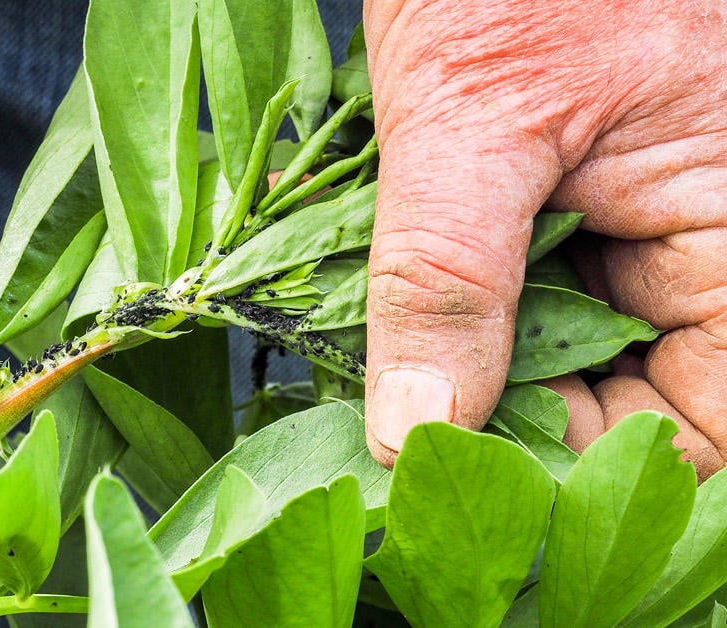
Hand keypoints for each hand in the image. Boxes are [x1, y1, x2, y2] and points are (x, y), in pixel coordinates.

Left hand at [362, 0, 726, 478]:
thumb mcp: (472, 119)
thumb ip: (450, 280)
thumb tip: (417, 429)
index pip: (711, 420)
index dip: (601, 455)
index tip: (478, 456)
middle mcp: (693, 236)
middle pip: (630, 392)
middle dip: (520, 410)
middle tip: (409, 419)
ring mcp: (625, 220)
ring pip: (565, 348)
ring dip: (476, 362)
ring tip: (392, 356)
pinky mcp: (562, 200)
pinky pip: (520, 289)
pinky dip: (457, 309)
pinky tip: (395, 310)